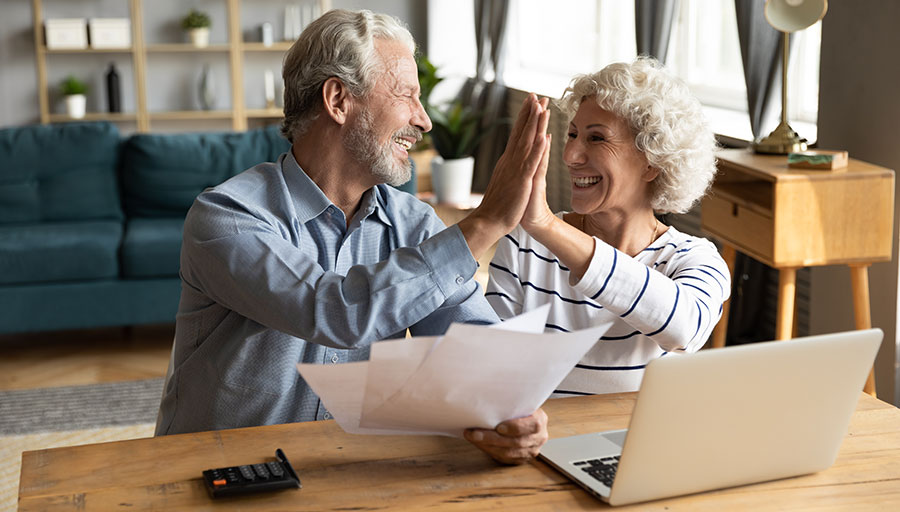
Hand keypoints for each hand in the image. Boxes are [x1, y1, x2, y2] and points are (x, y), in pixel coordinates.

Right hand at [457, 94, 549, 258]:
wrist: (488, 221)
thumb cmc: (498, 205)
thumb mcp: (505, 181)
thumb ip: (509, 169)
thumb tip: (512, 159)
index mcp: (508, 160)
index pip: (517, 134)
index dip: (525, 117)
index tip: (531, 102)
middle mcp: (510, 160)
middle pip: (522, 132)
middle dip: (530, 113)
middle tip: (536, 95)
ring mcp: (515, 169)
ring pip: (527, 142)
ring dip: (535, 124)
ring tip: (542, 107)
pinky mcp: (521, 181)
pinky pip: (531, 162)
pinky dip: (537, 149)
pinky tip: (543, 137)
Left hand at [463, 408, 548, 464]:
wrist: (523, 417)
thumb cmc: (518, 407)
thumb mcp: (519, 401)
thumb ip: (510, 402)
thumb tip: (487, 397)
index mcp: (540, 420)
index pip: (532, 426)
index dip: (515, 427)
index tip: (498, 427)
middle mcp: (539, 437)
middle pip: (516, 442)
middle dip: (492, 438)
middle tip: (474, 433)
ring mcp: (531, 450)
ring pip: (508, 453)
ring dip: (487, 446)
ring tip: (473, 438)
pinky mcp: (522, 459)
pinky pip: (505, 459)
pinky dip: (490, 452)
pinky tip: (479, 444)